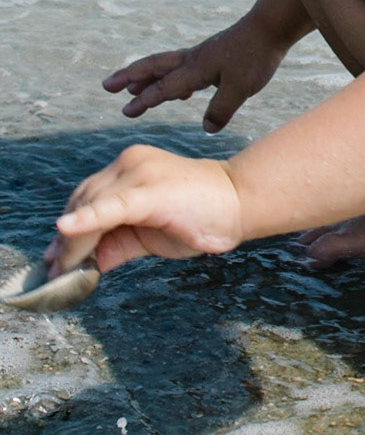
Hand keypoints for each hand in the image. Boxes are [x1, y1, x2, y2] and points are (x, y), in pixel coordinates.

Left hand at [45, 145, 243, 276]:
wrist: (242, 202)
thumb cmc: (201, 216)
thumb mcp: (150, 233)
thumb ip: (118, 243)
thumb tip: (87, 265)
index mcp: (130, 168)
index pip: (87, 197)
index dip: (69, 229)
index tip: (53, 259)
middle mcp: (130, 163)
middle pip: (84, 200)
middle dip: (67, 240)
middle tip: (53, 271)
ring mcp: (140, 172)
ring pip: (91, 206)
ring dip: (74, 242)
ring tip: (62, 270)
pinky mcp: (150, 190)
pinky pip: (111, 207)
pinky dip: (86, 219)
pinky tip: (66, 230)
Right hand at [103, 14, 289, 131]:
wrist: (271, 26)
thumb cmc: (256, 56)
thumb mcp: (241, 88)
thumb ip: (221, 109)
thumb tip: (206, 129)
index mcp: (196, 69)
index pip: (165, 87)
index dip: (145, 100)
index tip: (125, 111)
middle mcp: (193, 60)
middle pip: (154, 67)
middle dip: (129, 77)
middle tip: (107, 85)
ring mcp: (202, 56)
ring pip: (165, 65)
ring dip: (146, 76)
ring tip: (130, 88)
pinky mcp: (213, 55)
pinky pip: (183, 68)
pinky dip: (172, 79)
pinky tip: (178, 92)